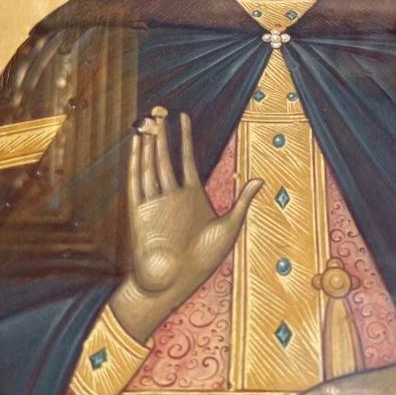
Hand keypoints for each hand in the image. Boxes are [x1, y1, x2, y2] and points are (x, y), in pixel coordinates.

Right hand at [109, 107, 262, 341]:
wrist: (174, 284)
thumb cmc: (202, 262)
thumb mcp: (229, 229)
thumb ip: (241, 202)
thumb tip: (261, 179)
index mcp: (192, 196)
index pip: (186, 159)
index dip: (184, 138)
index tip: (183, 117)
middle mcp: (171, 196)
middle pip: (165, 158)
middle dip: (162, 134)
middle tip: (159, 110)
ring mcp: (154, 202)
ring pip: (149, 165)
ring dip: (148, 144)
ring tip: (147, 121)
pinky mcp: (138, 212)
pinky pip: (135, 182)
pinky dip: (134, 162)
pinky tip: (135, 144)